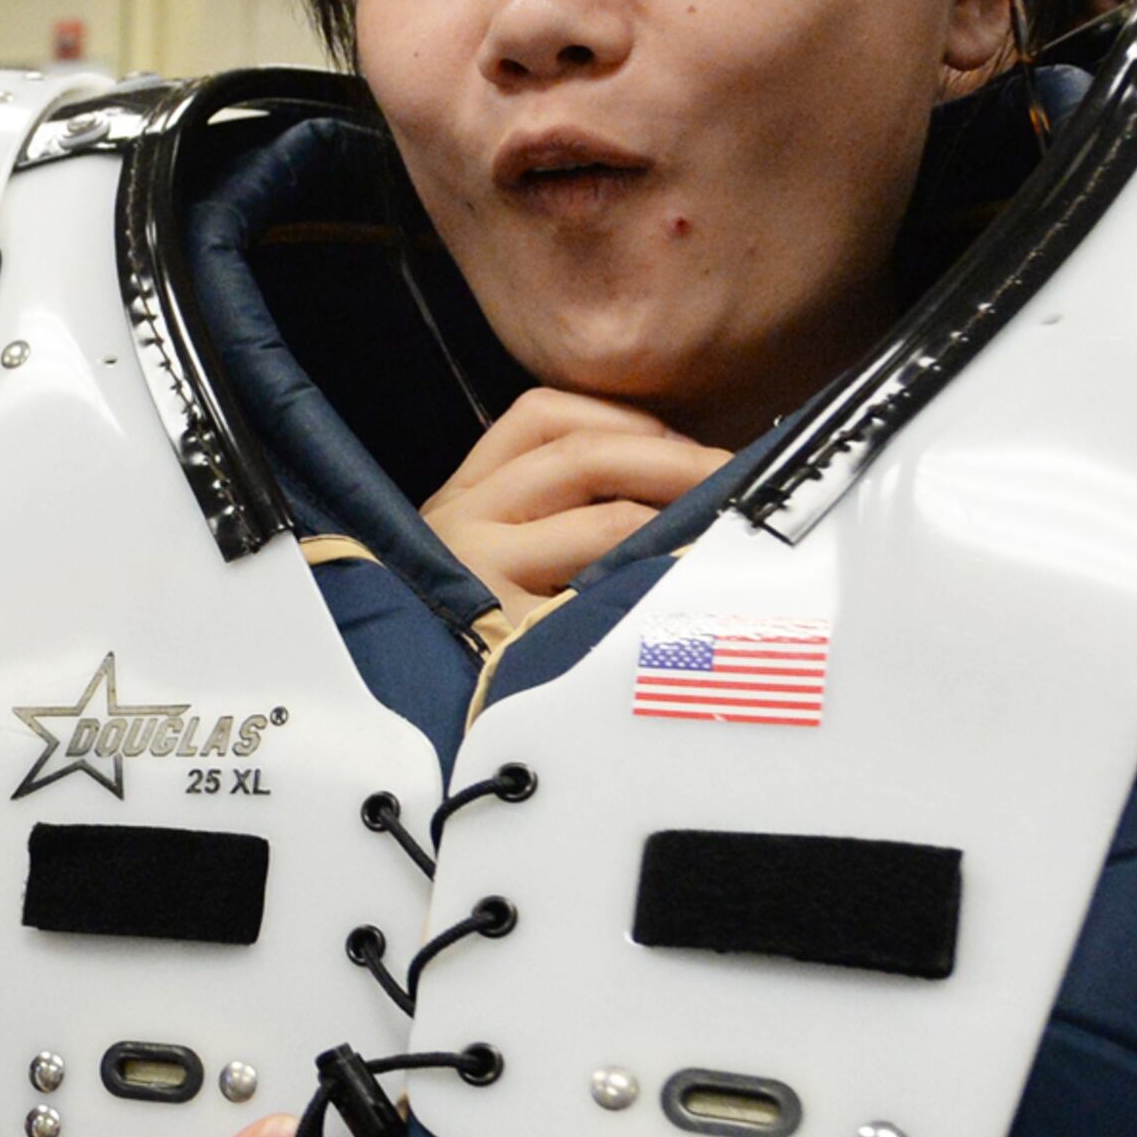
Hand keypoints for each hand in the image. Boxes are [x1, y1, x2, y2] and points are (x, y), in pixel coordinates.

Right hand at [422, 388, 726, 618]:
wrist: (403, 718)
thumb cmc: (457, 644)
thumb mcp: (475, 563)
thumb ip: (539, 520)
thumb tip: (663, 494)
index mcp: (459, 498)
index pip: (539, 418)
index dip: (621, 420)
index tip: (677, 440)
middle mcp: (465, 525)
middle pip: (582, 457)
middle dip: (674, 458)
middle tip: (732, 476)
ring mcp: (486, 580)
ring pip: (605, 522)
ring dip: (680, 517)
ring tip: (722, 531)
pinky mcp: (517, 638)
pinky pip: (611, 596)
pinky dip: (661, 581)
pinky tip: (690, 589)